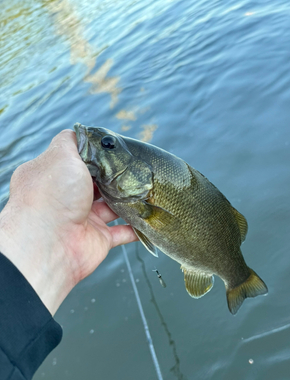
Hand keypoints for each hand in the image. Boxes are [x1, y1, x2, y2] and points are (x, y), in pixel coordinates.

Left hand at [0, 129, 136, 314]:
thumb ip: (72, 141)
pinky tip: (149, 216)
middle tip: (136, 169)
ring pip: (112, 206)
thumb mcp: (60, 156)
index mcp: (54, 177)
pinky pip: (122, 232)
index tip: (116, 150)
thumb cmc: (52, 198)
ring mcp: (83, 219)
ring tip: (146, 188)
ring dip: (129, 199)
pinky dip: (136, 226)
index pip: (77, 161)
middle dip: (116, 177)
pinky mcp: (98, 239)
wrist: (51, 246)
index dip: (96, 155)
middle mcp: (66, 198)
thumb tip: (80, 133)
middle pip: (97, 184)